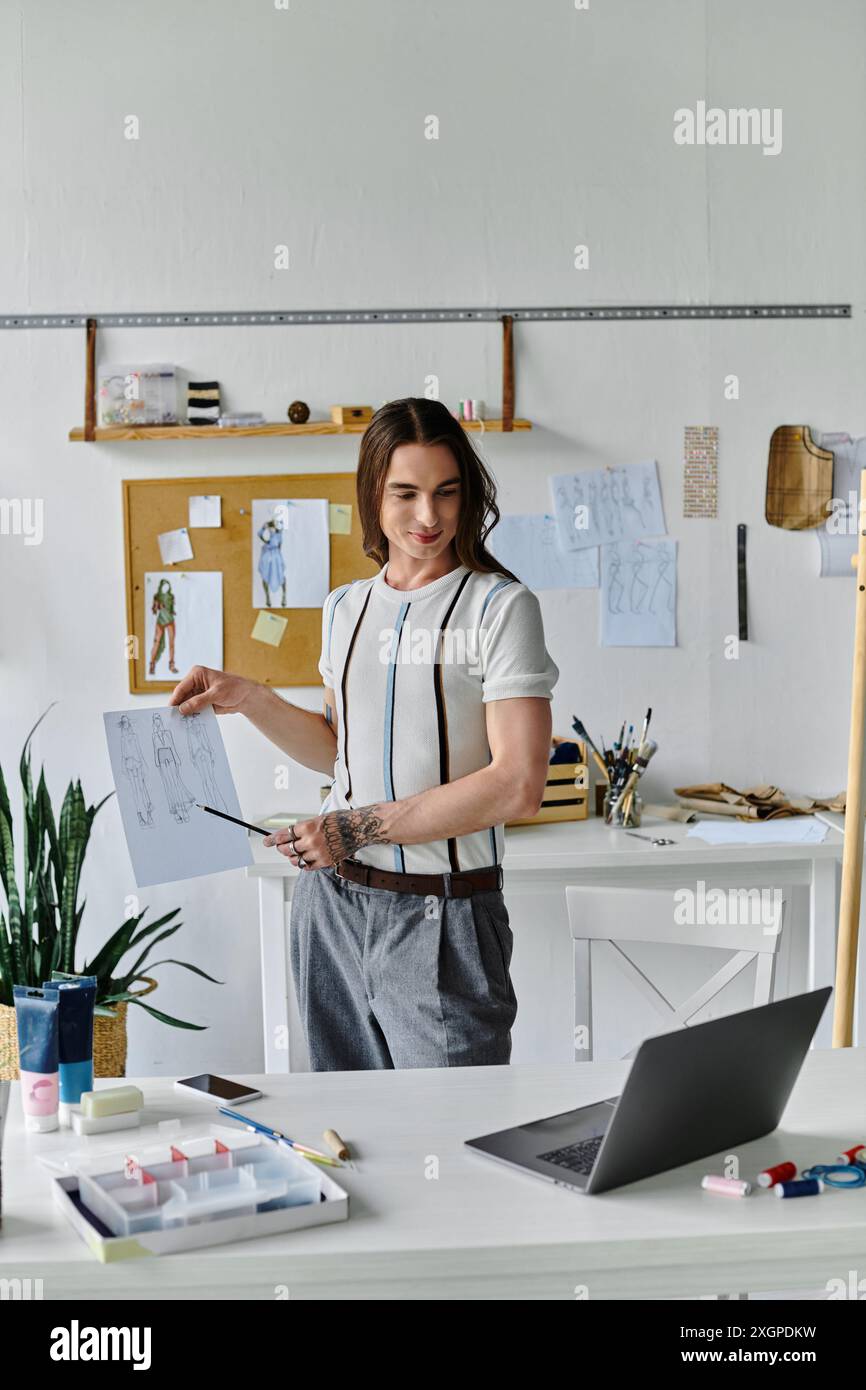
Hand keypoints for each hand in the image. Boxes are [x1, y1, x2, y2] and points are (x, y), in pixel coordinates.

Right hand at [168, 666, 258, 715]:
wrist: (246, 696)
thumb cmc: (234, 688)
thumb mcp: (216, 694)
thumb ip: (199, 701)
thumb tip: (183, 709)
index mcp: (197, 674)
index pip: (182, 688)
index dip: (175, 700)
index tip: (170, 711)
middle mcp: (195, 682)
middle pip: (182, 697)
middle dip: (179, 708)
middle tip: (173, 720)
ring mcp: (198, 693)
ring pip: (186, 704)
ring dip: (185, 713)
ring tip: (180, 723)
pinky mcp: (202, 702)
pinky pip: (194, 709)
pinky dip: (192, 715)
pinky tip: (189, 723)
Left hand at [263, 806, 389, 868]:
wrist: (359, 828)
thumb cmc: (341, 820)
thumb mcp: (319, 818)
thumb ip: (304, 828)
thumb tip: (290, 834)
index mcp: (308, 826)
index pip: (284, 835)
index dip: (273, 839)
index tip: (267, 841)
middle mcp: (311, 840)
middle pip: (287, 849)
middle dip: (281, 848)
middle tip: (281, 847)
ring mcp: (318, 853)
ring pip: (296, 860)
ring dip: (292, 858)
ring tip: (293, 854)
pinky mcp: (325, 861)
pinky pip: (308, 867)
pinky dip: (303, 864)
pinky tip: (304, 859)